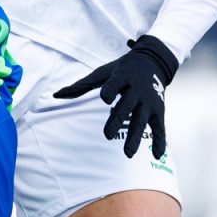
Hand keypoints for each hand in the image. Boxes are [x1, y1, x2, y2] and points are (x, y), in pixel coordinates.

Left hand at [52, 36, 179, 158]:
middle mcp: (137, 90)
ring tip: (128, 154)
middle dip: (117, 120)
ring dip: (136, 138)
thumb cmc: (122, 69)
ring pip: (142, 121)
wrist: (153, 61)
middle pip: (126, 107)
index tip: (105, 98)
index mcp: (122, 77)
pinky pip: (160, 128)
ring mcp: (149, 102)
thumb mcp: (103, 73)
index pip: (115, 84)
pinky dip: (160, 142)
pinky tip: (156, 156)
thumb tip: (56, 95)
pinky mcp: (158, 111)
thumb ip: (81, 86)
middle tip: (107, 135)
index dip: (110, 90)